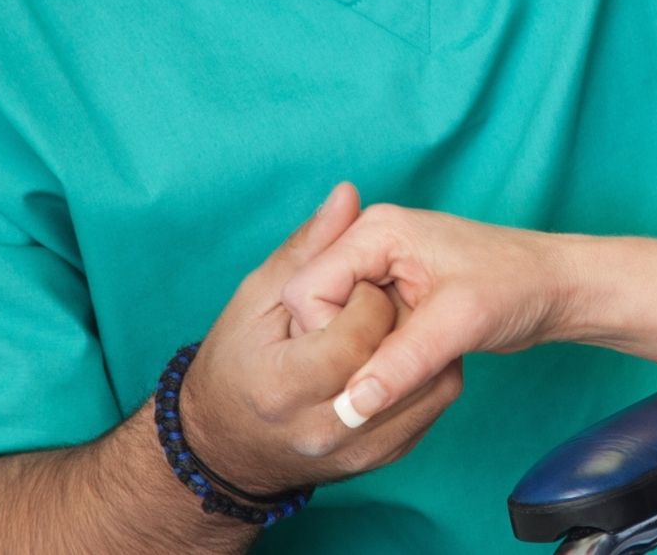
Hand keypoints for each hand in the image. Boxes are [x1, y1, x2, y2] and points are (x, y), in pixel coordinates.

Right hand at [178, 185, 464, 494]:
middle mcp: (319, 429)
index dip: (370, 298)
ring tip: (404, 322)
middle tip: (391, 299)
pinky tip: (408, 352)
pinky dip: (429, 377)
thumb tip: (347, 194)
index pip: (356, 334)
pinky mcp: (374, 462)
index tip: (364, 285)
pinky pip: (428, 414)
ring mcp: (351, 453)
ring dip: (426, 346)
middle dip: (402, 320)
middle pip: (395, 363)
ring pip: (426, 391)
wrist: (226, 445)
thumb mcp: (257, 296)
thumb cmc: (236, 361)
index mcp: (281, 384)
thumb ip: (307, 249)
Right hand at [278, 205, 568, 430]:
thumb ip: (400, 362)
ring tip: (419, 349)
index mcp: (373, 232)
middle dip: (351, 347)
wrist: (558, 286)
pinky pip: (362, 341)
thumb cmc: (517, 284)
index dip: (331, 334)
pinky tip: (419, 357)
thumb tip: (351, 407)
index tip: (379, 351)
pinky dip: (384, 360)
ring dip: (370, 358)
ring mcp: (378, 275)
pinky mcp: (390, 301)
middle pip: (316, 315)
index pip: (307, 293)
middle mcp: (368, 248)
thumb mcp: (459, 321)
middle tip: (407, 350)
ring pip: (337, 334)